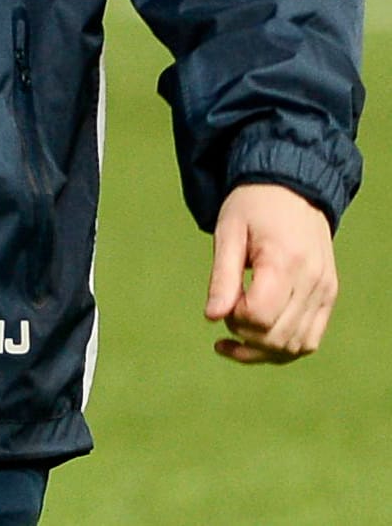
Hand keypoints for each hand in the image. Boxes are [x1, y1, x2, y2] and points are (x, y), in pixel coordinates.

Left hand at [204, 182, 337, 363]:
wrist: (293, 190)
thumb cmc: (253, 207)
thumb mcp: (228, 232)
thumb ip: (221, 277)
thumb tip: (211, 318)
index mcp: (285, 262)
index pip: (259, 315)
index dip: (234, 317)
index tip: (223, 299)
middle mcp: (313, 281)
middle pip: (276, 336)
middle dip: (244, 335)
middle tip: (226, 313)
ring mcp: (325, 292)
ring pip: (295, 346)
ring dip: (261, 351)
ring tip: (233, 335)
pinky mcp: (329, 298)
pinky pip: (309, 340)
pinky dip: (283, 348)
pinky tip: (258, 340)